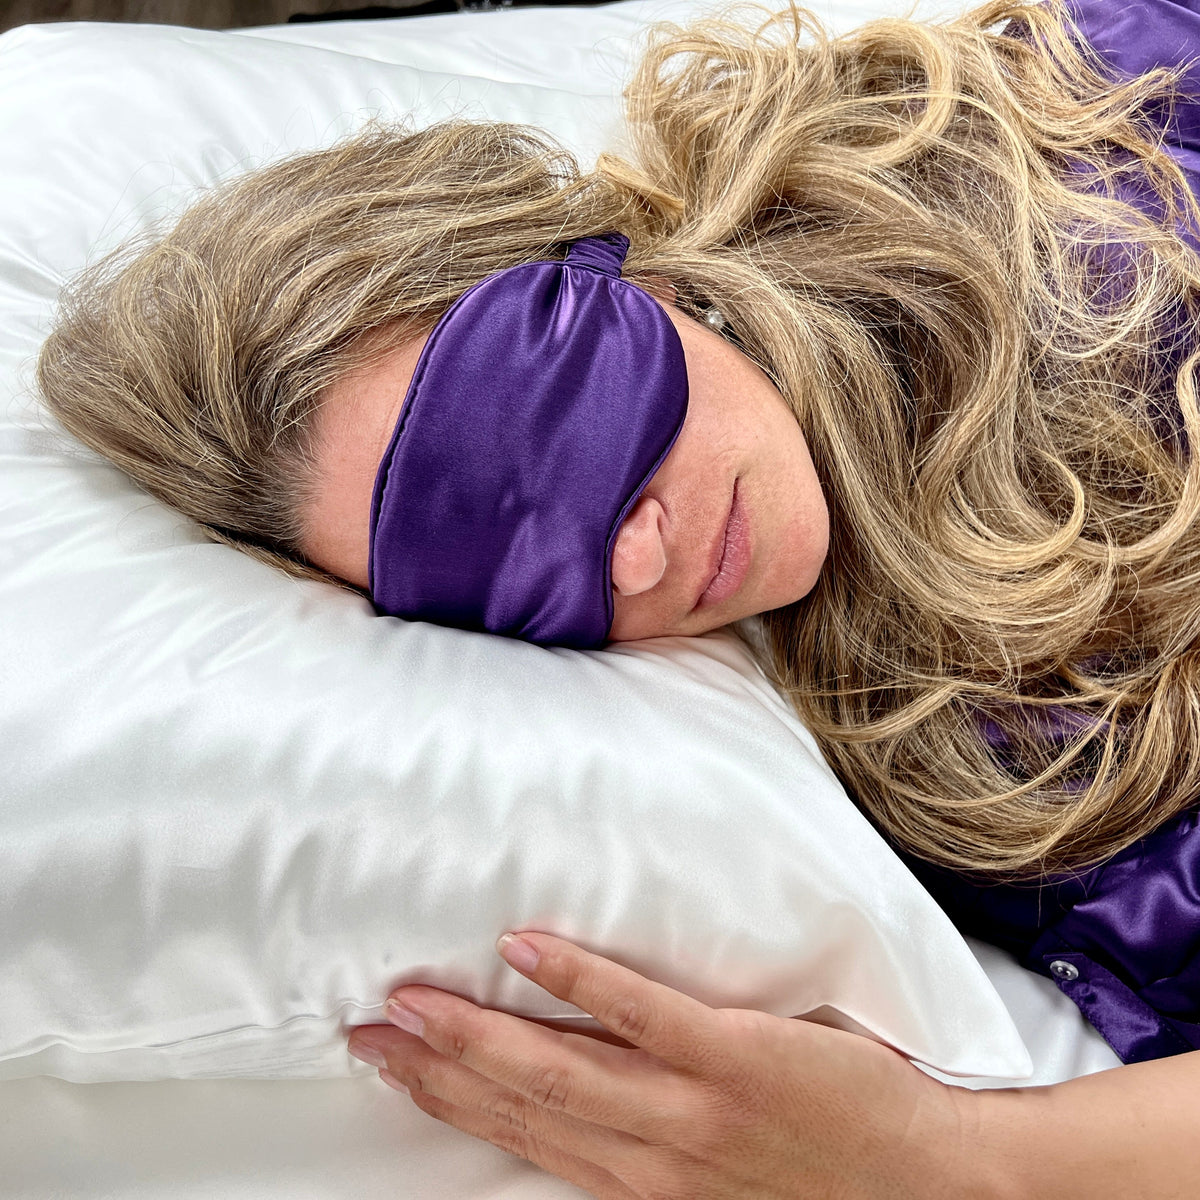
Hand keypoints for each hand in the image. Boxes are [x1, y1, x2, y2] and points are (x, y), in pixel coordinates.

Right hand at [347, 932, 976, 1198]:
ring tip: (412, 1000)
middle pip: (519, 1106)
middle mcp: (648, 1153)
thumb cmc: (822, 1177)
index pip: (523, 1136)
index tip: (389, 1067)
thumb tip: (585, 1092)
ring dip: (477, 1033)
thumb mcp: (718, 1184)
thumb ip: (650, 1143)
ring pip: (560, 1070)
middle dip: (435, 1070)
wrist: (935, 1191)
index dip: (448, 1102)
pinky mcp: (735, 1057)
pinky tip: (528, 947)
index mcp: (643, 1180)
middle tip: (364, 1031)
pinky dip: (580, 984)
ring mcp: (688, 1105)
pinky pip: (643, 1015)